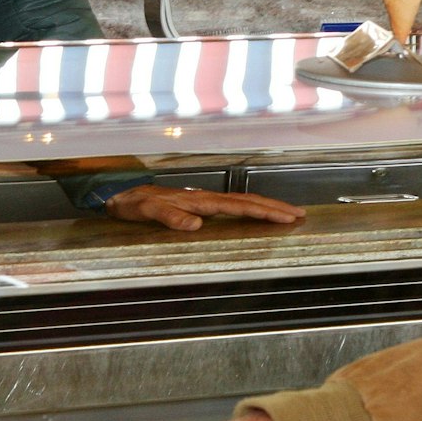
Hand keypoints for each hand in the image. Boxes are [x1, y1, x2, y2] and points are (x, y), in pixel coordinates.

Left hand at [103, 186, 305, 231]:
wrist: (121, 196)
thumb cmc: (134, 205)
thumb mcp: (146, 212)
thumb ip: (169, 217)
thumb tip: (196, 224)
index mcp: (198, 200)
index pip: (238, 206)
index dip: (263, 211)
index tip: (285, 217)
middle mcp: (205, 198)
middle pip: (248, 201)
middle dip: (274, 207)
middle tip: (300, 215)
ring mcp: (204, 200)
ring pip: (243, 202)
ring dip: (267, 207)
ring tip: (289, 214)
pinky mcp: (200, 205)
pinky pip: (233, 206)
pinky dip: (251, 209)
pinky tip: (258, 214)